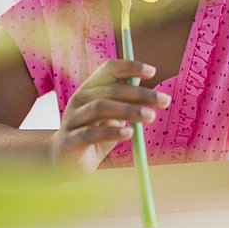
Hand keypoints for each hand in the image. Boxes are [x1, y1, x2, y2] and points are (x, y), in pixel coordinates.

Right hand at [50, 60, 170, 174]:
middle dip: (140, 94)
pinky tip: (129, 134)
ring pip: (101, 108)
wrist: (65, 160)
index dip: (130, 67)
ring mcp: (72, 119)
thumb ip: (124, 99)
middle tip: (164, 100)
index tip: (152, 71)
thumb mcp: (112, 114)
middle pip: (110, 89)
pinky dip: (112, 132)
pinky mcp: (70, 141)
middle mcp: (79, 99)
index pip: (109, 69)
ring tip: (151, 116)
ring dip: (129, 110)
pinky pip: (91, 133)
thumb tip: (143, 82)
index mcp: (90, 88)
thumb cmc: (94, 132)